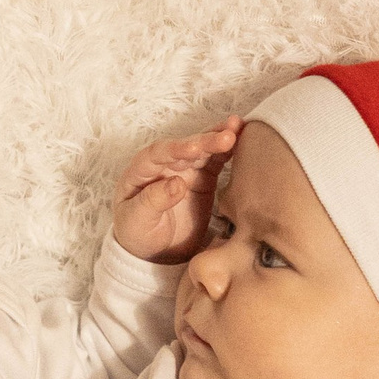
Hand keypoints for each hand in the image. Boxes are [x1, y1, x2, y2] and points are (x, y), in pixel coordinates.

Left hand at [111, 119, 240, 263]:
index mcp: (142, 170)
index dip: (177, 149)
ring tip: (238, 127)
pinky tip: (241, 139)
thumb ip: (153, 201)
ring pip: (203, 151)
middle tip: (226, 135)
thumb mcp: (137, 221)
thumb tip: (177, 183)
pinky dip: (227, 151)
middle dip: (205, 141)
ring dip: (218, 138)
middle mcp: (165, 165)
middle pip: (185, 148)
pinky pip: (216, 162)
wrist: (156, 252)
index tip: (195, 148)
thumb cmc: (137, 234)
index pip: (159, 154)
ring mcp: (185, 170)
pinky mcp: (203, 179)